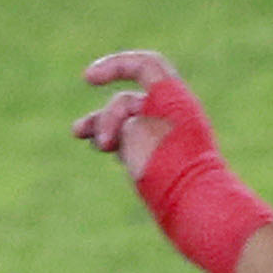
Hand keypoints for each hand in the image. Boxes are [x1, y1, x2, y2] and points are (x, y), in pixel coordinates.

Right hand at [72, 49, 193, 173]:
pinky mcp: (160, 158)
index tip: (88, 80)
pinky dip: (115, 141)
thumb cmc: (164, 164)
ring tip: (78, 133)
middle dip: (106, 116)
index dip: (114, 66)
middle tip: (93, 138)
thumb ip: (119, 120)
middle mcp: (172, 114)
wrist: (194, 206)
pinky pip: (131, 141)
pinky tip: (101, 147)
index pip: (144, 66)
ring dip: (102, 126)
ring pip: (126, 123)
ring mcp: (165, 136)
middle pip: (128, 101)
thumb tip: (120, 134)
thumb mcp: (132, 131)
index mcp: (174, 99)